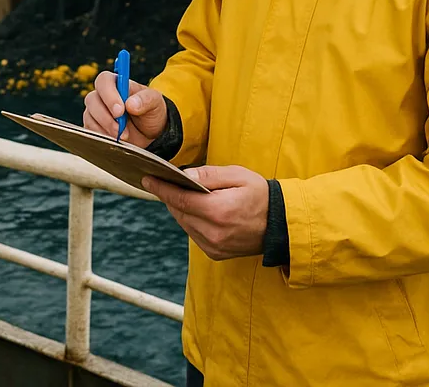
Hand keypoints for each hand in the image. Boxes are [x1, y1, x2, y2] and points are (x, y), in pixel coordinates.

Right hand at [83, 71, 167, 148]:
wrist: (149, 134)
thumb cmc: (150, 112)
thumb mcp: (155, 103)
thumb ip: (145, 99)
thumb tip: (131, 104)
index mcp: (117, 83)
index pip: (104, 80)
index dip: (109, 95)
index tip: (120, 111)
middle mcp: (103, 95)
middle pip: (92, 99)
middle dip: (106, 116)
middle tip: (120, 128)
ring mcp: (96, 111)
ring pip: (89, 116)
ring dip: (105, 128)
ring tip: (123, 135)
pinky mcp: (93, 126)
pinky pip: (90, 130)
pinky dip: (102, 137)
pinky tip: (115, 140)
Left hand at [142, 165, 268, 260]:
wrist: (280, 224)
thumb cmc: (260, 195)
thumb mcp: (237, 176)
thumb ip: (209, 175)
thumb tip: (185, 176)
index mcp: (218, 211)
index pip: (180, 200)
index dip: (161, 189)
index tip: (147, 179)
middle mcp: (214, 233)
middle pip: (179, 213)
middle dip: (170, 196)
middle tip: (163, 181)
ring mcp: (214, 246)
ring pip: (185, 224)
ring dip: (181, 209)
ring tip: (181, 194)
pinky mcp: (216, 253)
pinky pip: (194, 234)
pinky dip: (191, 221)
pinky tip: (198, 210)